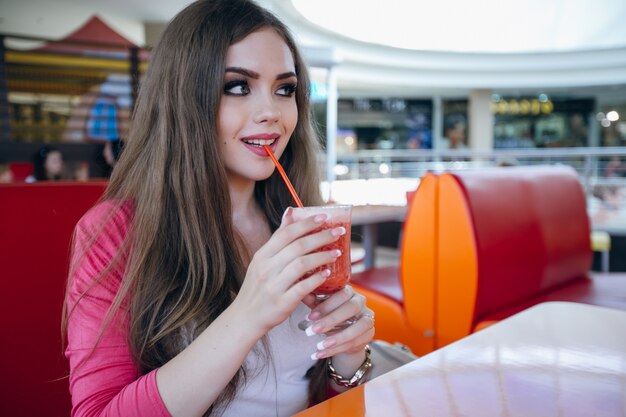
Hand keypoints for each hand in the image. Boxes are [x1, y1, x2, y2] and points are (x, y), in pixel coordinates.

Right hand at [231, 208, 347, 336]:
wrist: (245, 318)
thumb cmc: (258, 287)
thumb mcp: (262, 260)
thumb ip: (278, 238)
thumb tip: (290, 211)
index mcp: (262, 255)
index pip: (286, 233)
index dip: (306, 223)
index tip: (324, 217)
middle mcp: (266, 268)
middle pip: (297, 246)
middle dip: (321, 237)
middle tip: (338, 232)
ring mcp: (273, 286)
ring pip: (301, 264)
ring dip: (322, 256)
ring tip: (337, 253)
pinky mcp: (281, 303)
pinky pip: (302, 288)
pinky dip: (316, 279)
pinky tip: (327, 274)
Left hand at [303, 286, 374, 359]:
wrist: (343, 330)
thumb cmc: (330, 313)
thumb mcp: (320, 307)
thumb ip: (312, 301)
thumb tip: (300, 295)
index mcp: (349, 291)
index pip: (342, 294)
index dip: (326, 306)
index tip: (309, 317)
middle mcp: (361, 302)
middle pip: (351, 308)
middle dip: (331, 320)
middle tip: (311, 331)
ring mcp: (368, 318)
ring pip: (357, 328)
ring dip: (337, 338)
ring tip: (318, 346)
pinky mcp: (369, 334)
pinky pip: (355, 342)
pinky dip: (336, 350)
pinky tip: (321, 353)